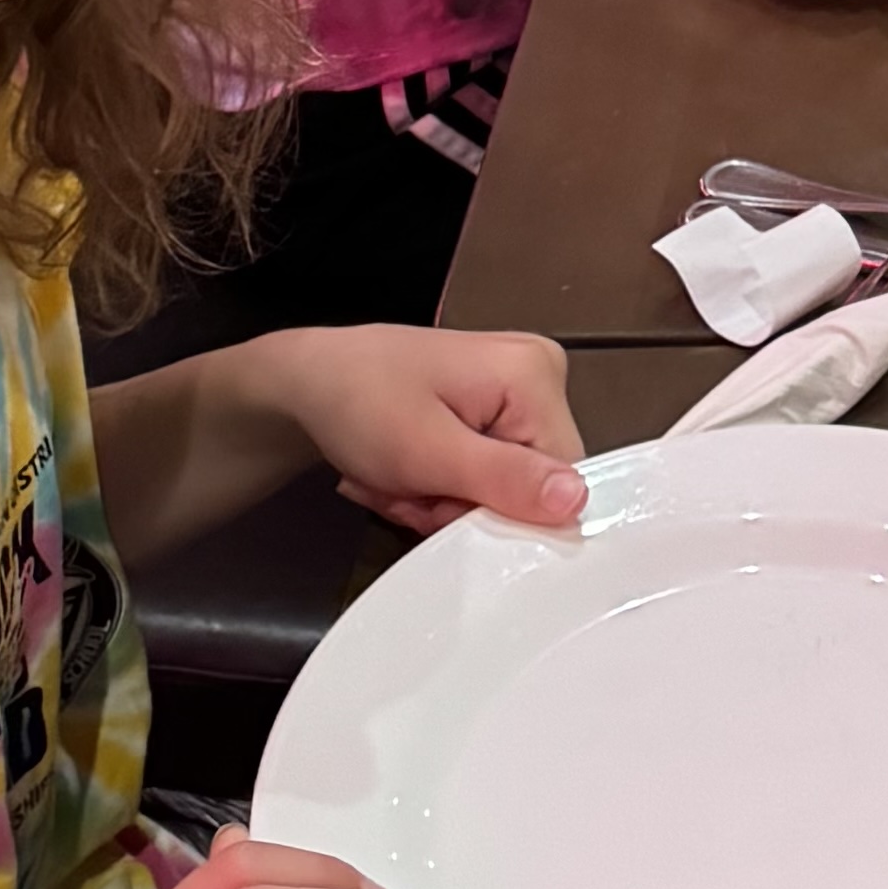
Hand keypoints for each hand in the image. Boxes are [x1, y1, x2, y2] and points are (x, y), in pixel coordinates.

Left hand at [253, 321, 585, 533]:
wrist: (310, 380)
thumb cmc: (359, 401)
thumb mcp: (427, 451)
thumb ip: (504, 479)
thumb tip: (577, 502)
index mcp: (535, 376)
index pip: (560, 480)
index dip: (503, 512)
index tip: (441, 504)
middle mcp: (538, 377)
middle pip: (530, 487)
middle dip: (462, 507)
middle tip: (410, 492)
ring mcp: (516, 392)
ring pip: (502, 489)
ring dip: (442, 502)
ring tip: (398, 479)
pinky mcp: (492, 409)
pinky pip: (485, 474)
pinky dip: (439, 487)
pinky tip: (405, 472)